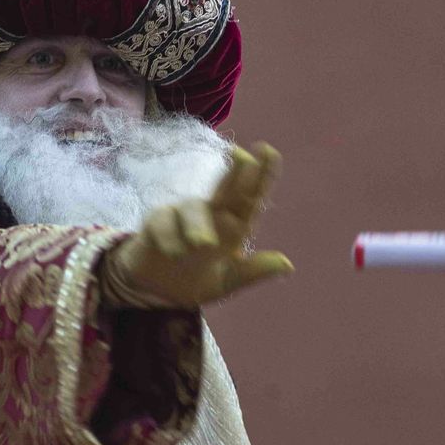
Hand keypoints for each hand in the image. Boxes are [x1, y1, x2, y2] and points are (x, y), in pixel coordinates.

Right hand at [100, 143, 292, 309]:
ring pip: (193, 209)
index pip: (251, 197)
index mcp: (234, 225)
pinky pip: (163, 222)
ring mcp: (183, 215)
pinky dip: (169, 237)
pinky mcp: (157, 222)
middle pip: (226, 188)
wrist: (157, 293)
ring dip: (198, 225)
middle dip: (235, 172)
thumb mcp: (227, 281)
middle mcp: (211, 214)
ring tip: (203, 245)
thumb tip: (287, 264)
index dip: (262, 175)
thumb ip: (253, 272)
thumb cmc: (197, 280)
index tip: (268, 151)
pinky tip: (173, 252)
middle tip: (242, 156)